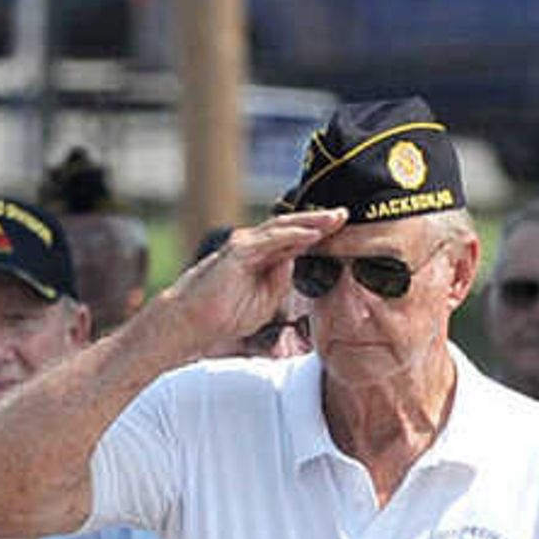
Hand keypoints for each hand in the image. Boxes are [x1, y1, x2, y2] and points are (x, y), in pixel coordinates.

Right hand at [154, 210, 349, 357]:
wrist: (193, 324)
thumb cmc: (223, 315)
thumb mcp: (264, 302)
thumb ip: (280, 283)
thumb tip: (294, 263)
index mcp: (262, 259)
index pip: (296, 241)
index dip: (319, 235)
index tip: (344, 232)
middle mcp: (254, 247)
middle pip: (293, 228)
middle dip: (320, 221)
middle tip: (345, 215)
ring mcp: (245, 246)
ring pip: (283, 227)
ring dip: (311, 222)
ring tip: (334, 218)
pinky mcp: (238, 252)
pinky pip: (271, 239)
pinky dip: (293, 234)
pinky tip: (312, 233)